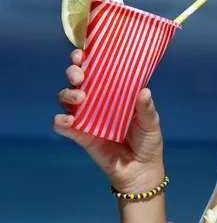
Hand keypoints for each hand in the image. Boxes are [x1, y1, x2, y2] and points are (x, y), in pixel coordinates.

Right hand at [53, 49, 163, 191]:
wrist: (141, 170)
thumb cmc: (148, 141)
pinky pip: (63, 125)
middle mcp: (97, 100)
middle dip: (73, 71)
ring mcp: (86, 116)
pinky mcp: (80, 135)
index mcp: (113, 91)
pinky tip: (67, 119)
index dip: (86, 57)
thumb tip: (144, 91)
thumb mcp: (151, 122)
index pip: (96, 68)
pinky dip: (60, 120)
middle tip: (80, 76)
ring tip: (80, 97)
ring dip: (67, 93)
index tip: (83, 53)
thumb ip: (146, 108)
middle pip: (76, 79)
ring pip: (65, 97)